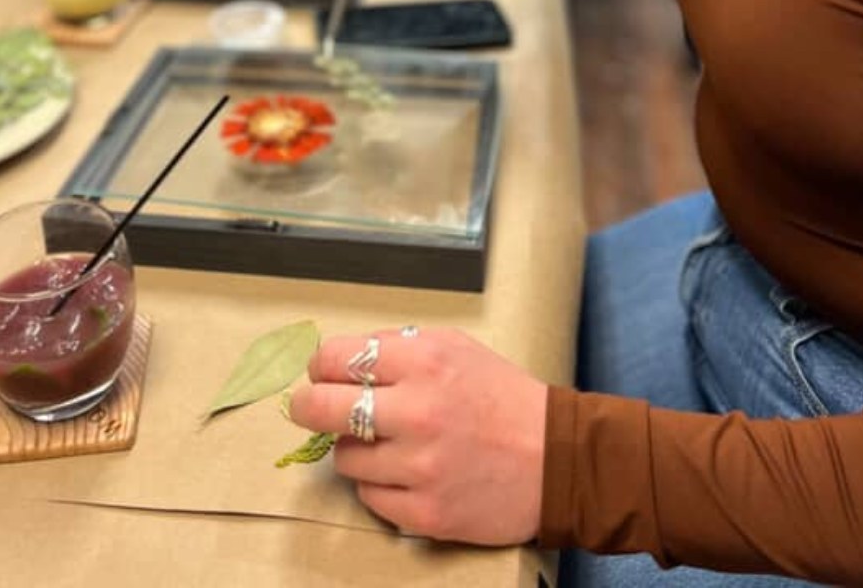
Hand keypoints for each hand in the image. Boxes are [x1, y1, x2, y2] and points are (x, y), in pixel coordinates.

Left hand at [289, 328, 546, 544]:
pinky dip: (378, 484)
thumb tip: (343, 358)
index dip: (321, 366)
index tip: (322, 373)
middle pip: (322, 407)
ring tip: (383, 443)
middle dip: (307, 406)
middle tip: (310, 408)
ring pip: (344, 458)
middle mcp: (416, 412)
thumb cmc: (501, 396)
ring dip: (355, 449)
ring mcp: (418, 467)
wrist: (555, 459)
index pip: (336, 357)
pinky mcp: (424, 514)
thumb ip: (400, 347)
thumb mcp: (455, 347)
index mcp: (423, 362)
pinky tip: (403, 472)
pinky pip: (369, 496)